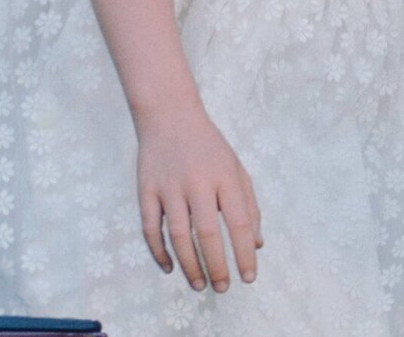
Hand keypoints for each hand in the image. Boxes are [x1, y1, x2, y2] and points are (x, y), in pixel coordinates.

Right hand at [135, 104, 262, 292]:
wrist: (170, 115)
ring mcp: (169, 187)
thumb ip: (249, 205)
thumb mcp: (236, 169)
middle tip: (222, 288)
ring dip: (189, 264)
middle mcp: (198, 182)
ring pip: (178, 235)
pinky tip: (170, 267)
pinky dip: (159, 252)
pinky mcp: (146, 190)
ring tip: (199, 284)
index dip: (244, 253)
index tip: (248, 277)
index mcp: (225, 176)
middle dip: (217, 266)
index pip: (239, 222)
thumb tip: (257, 244)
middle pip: (208, 233)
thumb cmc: (209, 147)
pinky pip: (151, 229)